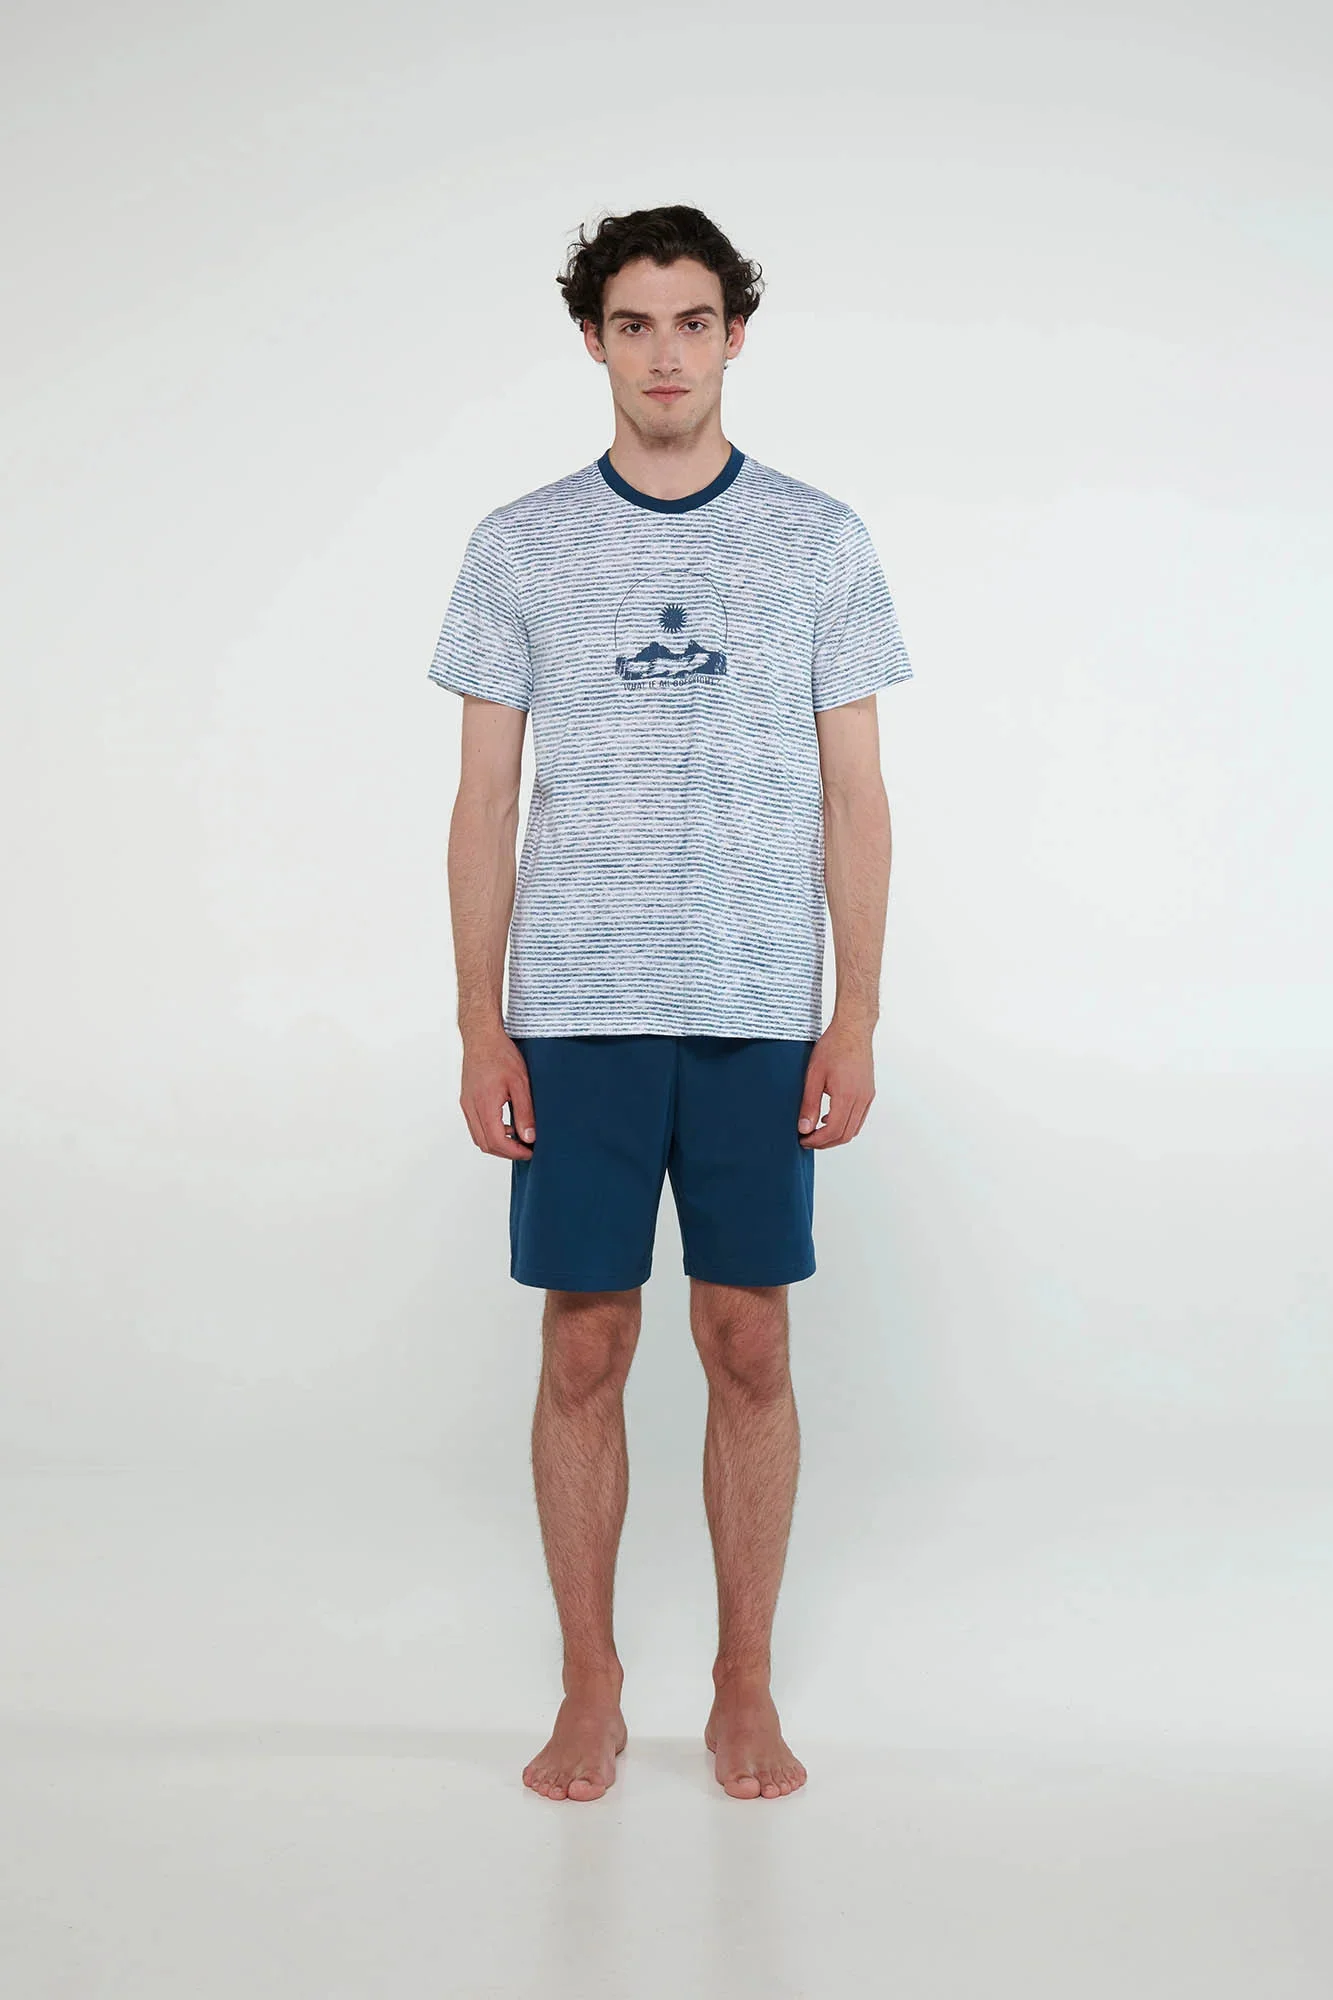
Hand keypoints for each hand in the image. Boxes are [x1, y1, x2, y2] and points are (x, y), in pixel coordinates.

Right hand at [460, 1028, 535, 1159]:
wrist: (482, 1037)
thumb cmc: (501, 1054)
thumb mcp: (521, 1083)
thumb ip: (525, 1112)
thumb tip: (529, 1137)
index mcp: (484, 1104)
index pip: (497, 1141)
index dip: (514, 1152)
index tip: (530, 1152)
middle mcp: (471, 1107)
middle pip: (485, 1144)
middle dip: (506, 1152)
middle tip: (526, 1149)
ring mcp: (466, 1104)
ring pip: (478, 1137)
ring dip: (497, 1144)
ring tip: (517, 1139)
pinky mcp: (466, 1100)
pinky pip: (475, 1125)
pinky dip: (489, 1132)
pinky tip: (506, 1126)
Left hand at [797, 1019, 874, 1147]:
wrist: (852, 1030)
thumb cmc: (833, 1047)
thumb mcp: (813, 1076)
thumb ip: (809, 1104)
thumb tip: (804, 1128)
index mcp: (847, 1096)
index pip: (833, 1131)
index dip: (817, 1140)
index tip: (803, 1140)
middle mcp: (861, 1099)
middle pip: (845, 1135)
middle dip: (826, 1142)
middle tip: (808, 1140)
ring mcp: (867, 1097)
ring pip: (854, 1129)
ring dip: (836, 1136)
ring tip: (817, 1132)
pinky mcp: (869, 1093)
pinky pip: (859, 1118)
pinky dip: (846, 1125)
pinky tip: (830, 1119)